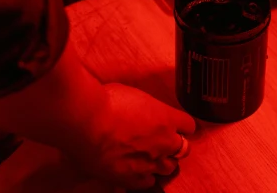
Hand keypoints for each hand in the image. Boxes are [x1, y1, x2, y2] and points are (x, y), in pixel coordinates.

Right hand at [76, 83, 195, 189]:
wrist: (87, 122)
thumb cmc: (107, 101)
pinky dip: (145, 176)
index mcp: (166, 117)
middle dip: (175, 145)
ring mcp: (150, 163)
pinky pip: (149, 182)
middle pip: (183, 149)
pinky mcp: (133, 178)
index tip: (174, 123)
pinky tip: (137, 169)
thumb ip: (144, 108)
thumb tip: (141, 111)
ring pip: (169, 168)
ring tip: (150, 156)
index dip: (181, 124)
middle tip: (163, 140)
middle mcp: (164, 142)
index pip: (188, 125)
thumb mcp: (133, 95)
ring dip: (162, 161)